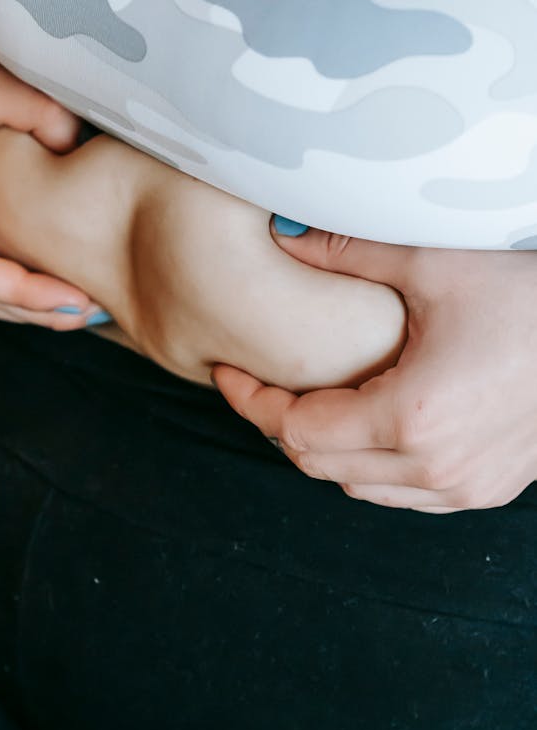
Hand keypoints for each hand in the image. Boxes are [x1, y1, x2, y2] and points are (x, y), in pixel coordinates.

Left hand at [213, 221, 536, 511]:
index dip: (249, 401)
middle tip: (257, 379)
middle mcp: (436, 466)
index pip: (295, 430)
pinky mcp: (488, 489)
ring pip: (358, 486)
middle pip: (317, 464)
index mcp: (412, 416)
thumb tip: (282, 236)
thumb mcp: (435, 260)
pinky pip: (403, 493)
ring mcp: (465, 486)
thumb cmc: (532, 292)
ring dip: (322, 448)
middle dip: (277, 423)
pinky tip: (365, 419)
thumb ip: (349, 252)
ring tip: (306, 396)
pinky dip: (369, 464)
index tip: (224, 370)